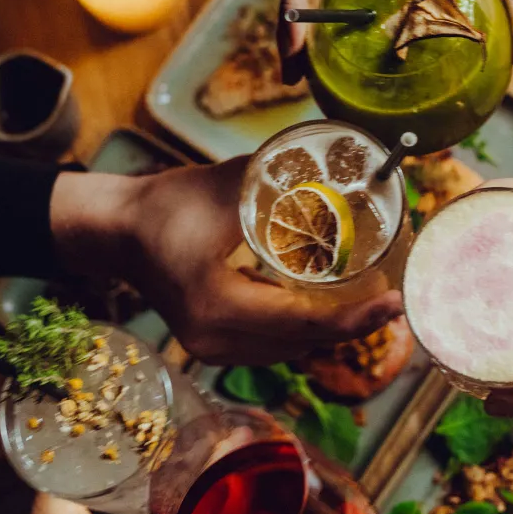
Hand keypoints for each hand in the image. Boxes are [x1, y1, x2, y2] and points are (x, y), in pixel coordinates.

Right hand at [51, 161, 399, 364]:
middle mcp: (215, 341)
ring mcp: (212, 349)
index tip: (397, 301)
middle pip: (304, 341)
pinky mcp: (212, 345)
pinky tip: (326, 302)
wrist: (115, 231)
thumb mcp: (225, 187)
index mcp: (218, 308)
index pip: (304, 322)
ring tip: (369, 298)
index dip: (357, 317)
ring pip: (291, 348)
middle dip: (351, 323)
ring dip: (329, 327)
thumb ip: (280, 179)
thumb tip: (342, 163)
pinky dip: (303, 327)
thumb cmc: (164, 206)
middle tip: (393, 296)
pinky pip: (273, 344)